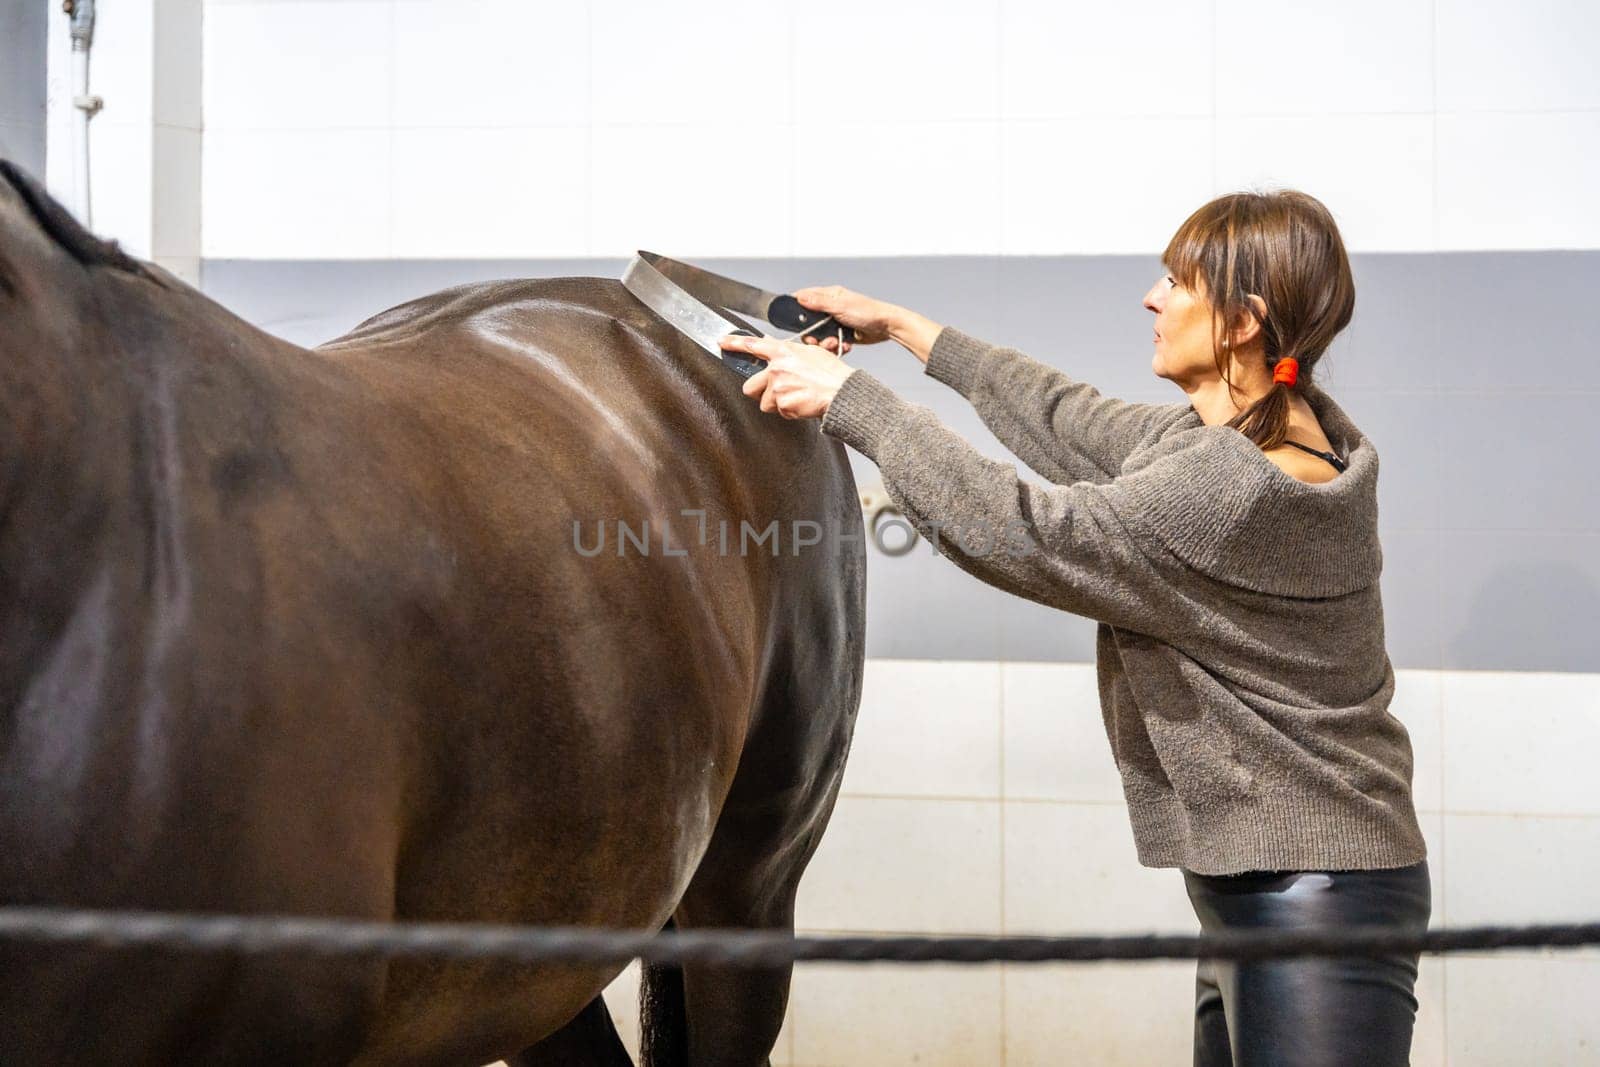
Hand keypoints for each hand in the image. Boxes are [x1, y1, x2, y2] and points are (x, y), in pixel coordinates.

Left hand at [721, 334, 855, 419]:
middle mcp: (776, 368)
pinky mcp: (784, 405)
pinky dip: (789, 411)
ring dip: (776, 403)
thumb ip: (785, 349)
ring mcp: (778, 388)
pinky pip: (780, 412)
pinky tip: (802, 403)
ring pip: (765, 403)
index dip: (734, 344)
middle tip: (773, 391)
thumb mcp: (809, 351)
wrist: (841, 390)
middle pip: (749, 386)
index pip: (752, 345)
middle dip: (758, 392)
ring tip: (796, 396)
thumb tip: (768, 342)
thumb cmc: (830, 371)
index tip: (721, 342)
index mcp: (782, 352)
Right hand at [788, 285, 901, 355]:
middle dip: (813, 334)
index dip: (796, 309)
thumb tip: (800, 297)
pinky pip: (831, 342)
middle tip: (818, 340)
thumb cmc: (868, 312)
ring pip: (819, 335)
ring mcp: (836, 322)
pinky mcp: (842, 334)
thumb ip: (819, 302)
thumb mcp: (840, 306)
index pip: (804, 298)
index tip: (795, 322)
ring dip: (825, 343)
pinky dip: (835, 347)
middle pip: (809, 322)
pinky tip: (844, 346)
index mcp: (829, 296)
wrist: (887, 327)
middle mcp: (830, 308)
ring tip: (835, 343)